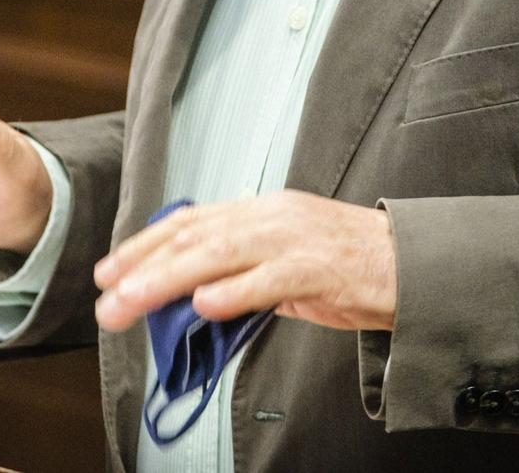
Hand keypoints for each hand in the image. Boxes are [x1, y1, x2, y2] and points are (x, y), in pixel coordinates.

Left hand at [92, 190, 395, 333]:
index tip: (108, 271)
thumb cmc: (348, 265)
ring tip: (134, 301)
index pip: (189, 223)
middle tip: (107, 298)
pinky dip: (233, 292)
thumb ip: (241, 272)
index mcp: (259, 211)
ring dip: (169, 281)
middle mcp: (269, 216)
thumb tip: (194, 300)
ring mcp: (293, 239)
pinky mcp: (319, 267)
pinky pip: (269, 279)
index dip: (143, 245)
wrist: (411, 263)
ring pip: (219, 254)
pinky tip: (203, 306)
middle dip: (142, 268)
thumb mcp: (285, 260)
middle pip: (193, 238)